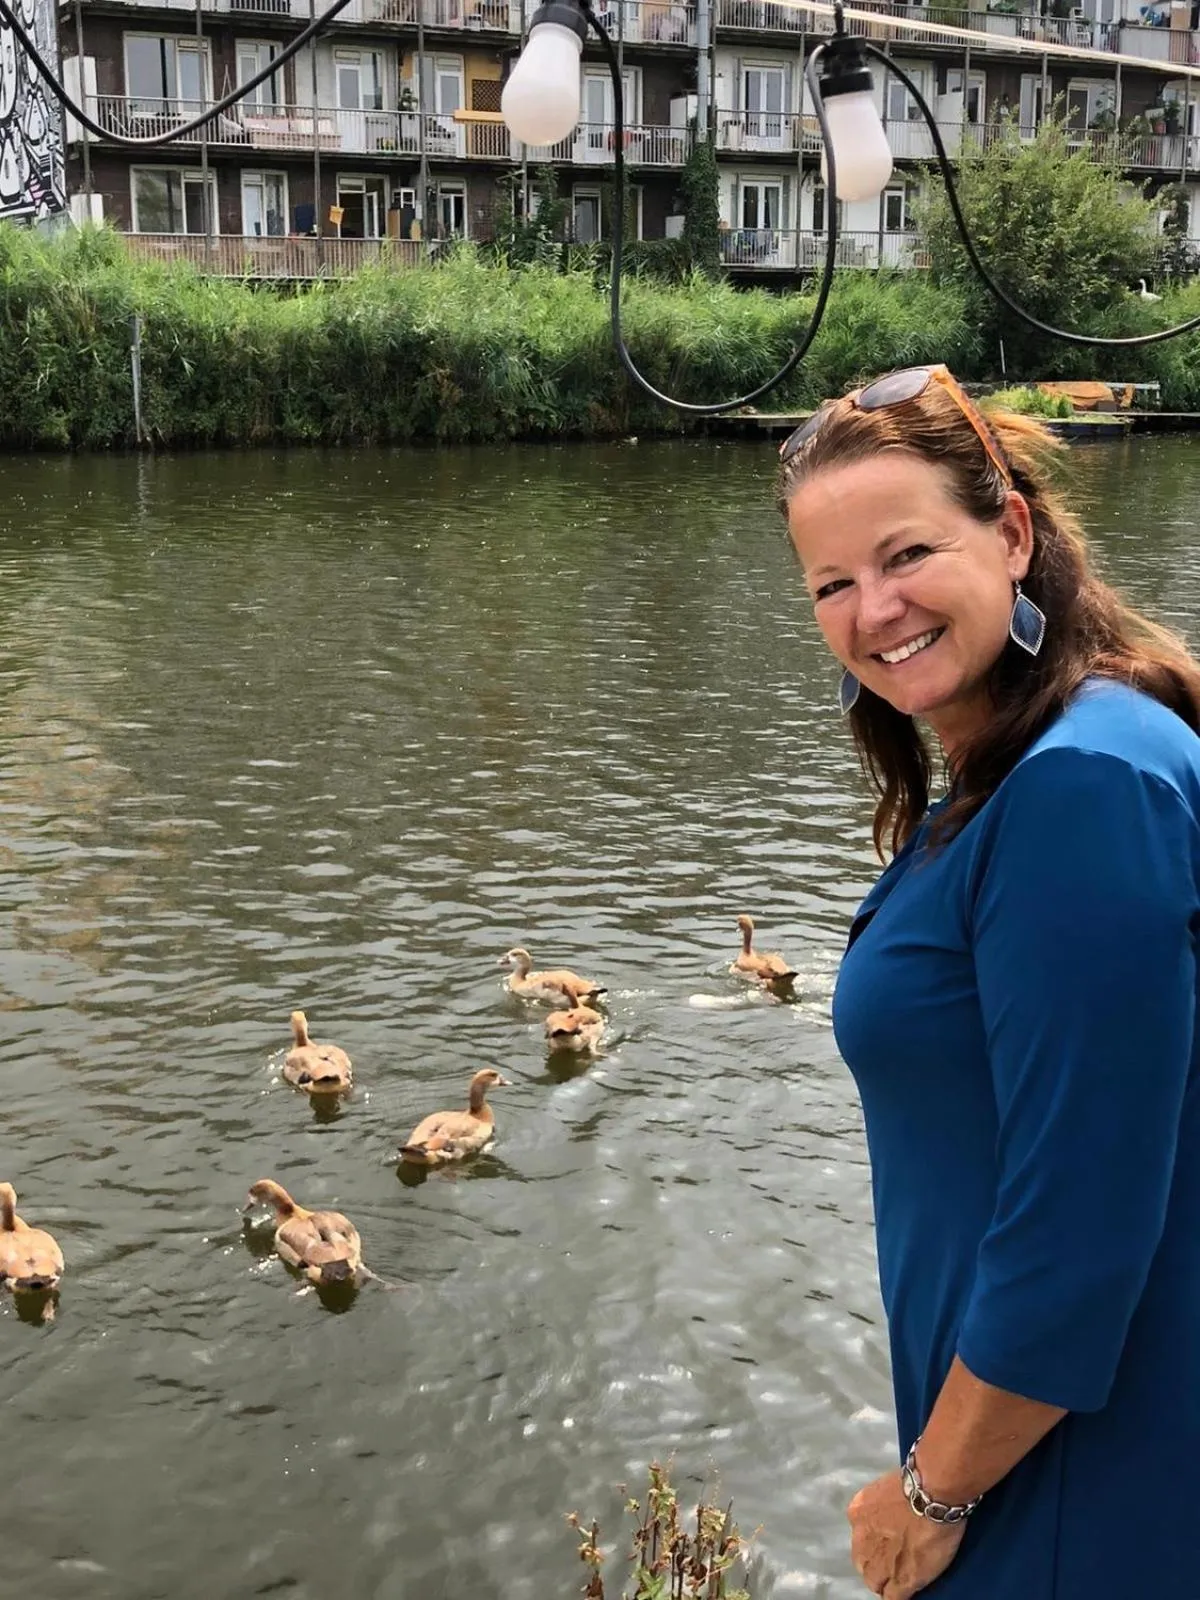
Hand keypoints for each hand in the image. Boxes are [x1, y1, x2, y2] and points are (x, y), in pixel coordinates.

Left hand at [847, 1469, 966, 1598]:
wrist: (931, 1494)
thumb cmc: (918, 1482)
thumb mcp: (888, 1489)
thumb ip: (883, 1507)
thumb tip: (891, 1513)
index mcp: (858, 1512)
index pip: (861, 1537)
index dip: (875, 1543)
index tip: (886, 1544)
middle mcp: (861, 1538)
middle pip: (863, 1561)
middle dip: (876, 1564)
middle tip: (893, 1562)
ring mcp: (880, 1562)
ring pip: (875, 1582)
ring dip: (886, 1582)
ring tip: (900, 1579)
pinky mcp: (900, 1580)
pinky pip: (892, 1597)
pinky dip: (899, 1596)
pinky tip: (907, 1591)